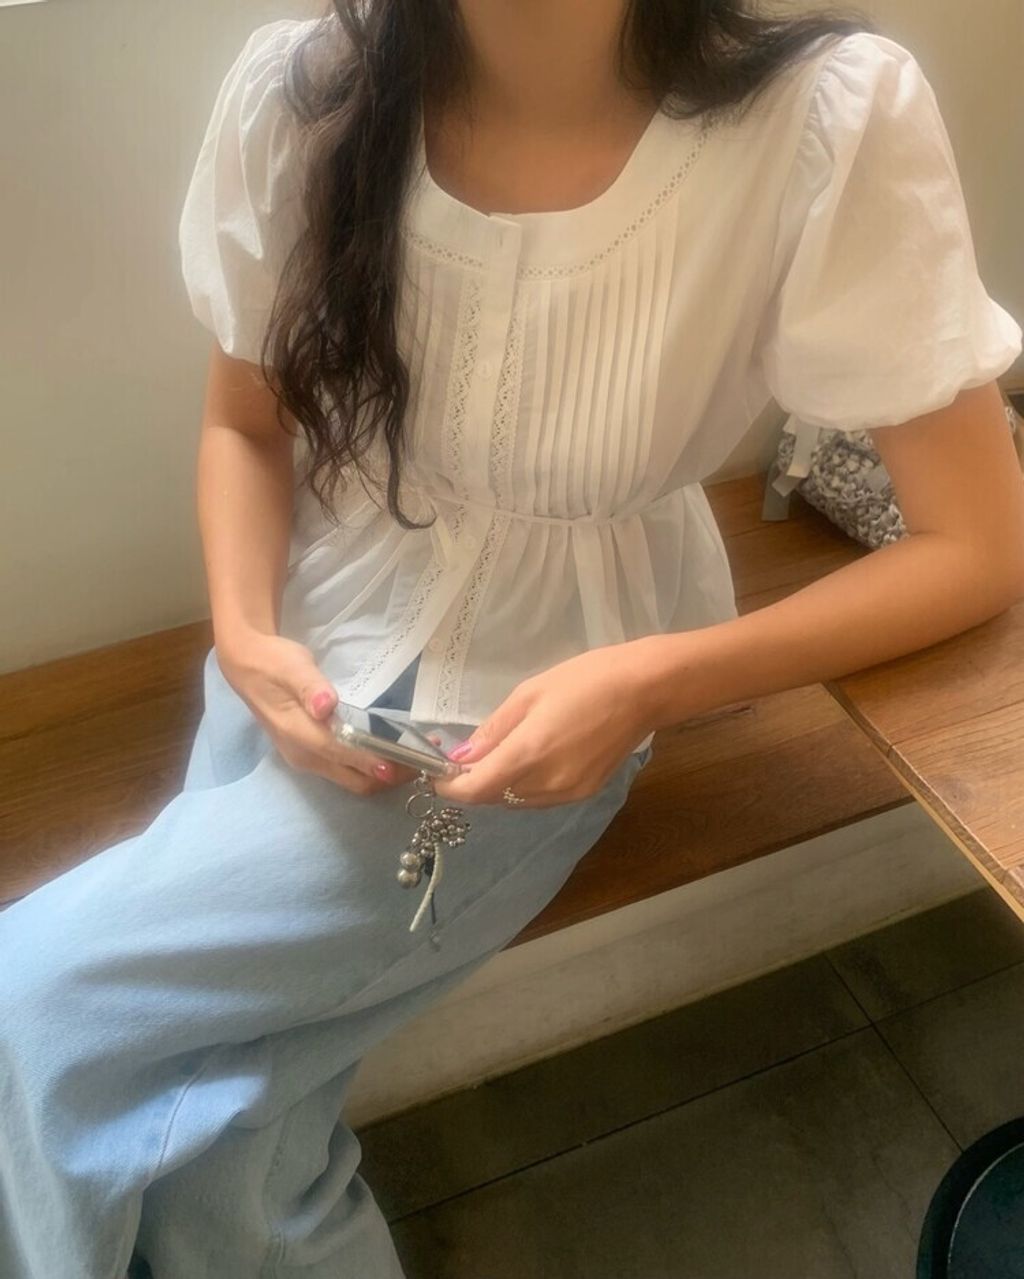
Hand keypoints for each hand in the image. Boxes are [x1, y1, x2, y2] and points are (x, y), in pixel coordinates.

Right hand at [215, 631, 441, 794]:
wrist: (246, 666)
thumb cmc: (273, 663)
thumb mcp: (291, 667)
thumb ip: (309, 687)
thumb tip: (325, 706)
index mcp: (300, 736)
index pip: (346, 756)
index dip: (380, 761)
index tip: (413, 759)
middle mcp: (305, 757)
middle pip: (355, 780)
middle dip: (391, 775)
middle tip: (424, 759)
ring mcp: (307, 760)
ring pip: (353, 779)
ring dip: (384, 774)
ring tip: (414, 757)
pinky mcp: (311, 756)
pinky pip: (346, 771)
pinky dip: (371, 767)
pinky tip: (389, 752)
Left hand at [432, 643, 653, 808]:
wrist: (646, 689)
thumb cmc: (586, 679)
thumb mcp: (530, 693)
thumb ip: (493, 730)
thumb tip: (462, 757)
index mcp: (529, 754)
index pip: (474, 790)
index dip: (449, 787)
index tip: (436, 774)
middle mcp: (546, 784)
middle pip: (493, 799)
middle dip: (473, 784)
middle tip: (464, 759)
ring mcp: (568, 793)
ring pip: (516, 802)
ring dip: (498, 787)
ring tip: (495, 758)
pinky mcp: (584, 793)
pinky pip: (540, 799)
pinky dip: (523, 787)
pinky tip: (527, 762)